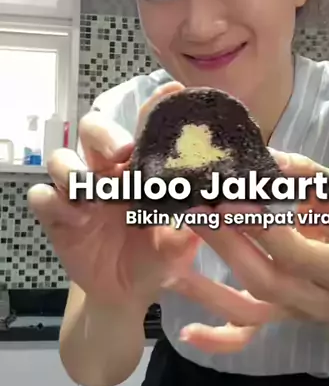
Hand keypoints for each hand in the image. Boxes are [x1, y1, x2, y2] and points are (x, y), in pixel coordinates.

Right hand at [27, 84, 274, 325]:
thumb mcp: (184, 243)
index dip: (156, 107)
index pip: (145, 126)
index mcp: (140, 167)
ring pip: (63, 159)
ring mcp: (80, 193)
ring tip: (90, 190)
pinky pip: (43, 198)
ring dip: (73, 167)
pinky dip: (51, 200)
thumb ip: (202, 224)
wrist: (128, 294)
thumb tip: (229, 206)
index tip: (173, 91)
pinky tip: (69, 212)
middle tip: (123, 150)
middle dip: (106, 135)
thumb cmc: (157, 255)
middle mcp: (107, 171)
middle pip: (95, 131)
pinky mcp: (59, 218)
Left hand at [177, 150, 328, 352]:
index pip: (296, 253)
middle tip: (195, 211)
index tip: (230, 200)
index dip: (261, 229)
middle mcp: (319, 299)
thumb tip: (270, 160)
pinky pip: (245, 337)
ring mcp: (293, 315)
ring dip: (209, 289)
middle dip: (227, 246)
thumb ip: (308, 178)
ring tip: (172, 258)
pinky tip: (186, 332)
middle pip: (267, 281)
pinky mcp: (275, 322)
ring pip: (251, 312)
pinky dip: (216, 339)